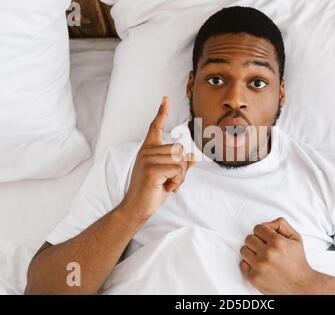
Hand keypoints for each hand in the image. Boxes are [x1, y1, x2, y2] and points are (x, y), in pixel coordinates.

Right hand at [120, 96, 195, 222]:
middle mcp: (146, 151)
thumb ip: (181, 165)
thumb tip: (195, 157)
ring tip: (167, 184)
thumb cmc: (153, 191)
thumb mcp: (169, 176)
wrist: (137, 208)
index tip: (166, 98)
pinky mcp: (151, 169)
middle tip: (170, 181)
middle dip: (182, 169)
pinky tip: (166, 188)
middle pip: (180, 150)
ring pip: (180, 161)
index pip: (155, 127)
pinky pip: (178, 171)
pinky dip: (177, 182)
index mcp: (148, 149)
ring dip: (180, 177)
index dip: (161, 112)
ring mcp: (147, 159)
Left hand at [239, 217, 316, 293]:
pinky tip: (259, 265)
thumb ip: (281, 225)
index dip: (262, 232)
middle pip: (249, 238)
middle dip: (256, 241)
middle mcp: (267, 254)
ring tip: (261, 256)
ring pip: (243, 250)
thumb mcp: (295, 238)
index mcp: (277, 242)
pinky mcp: (254, 278)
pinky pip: (242, 264)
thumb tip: (266, 223)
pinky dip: (248, 264)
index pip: (257, 228)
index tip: (266, 238)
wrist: (300, 285)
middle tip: (264, 247)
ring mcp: (259, 266)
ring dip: (251, 252)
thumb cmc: (297, 261)